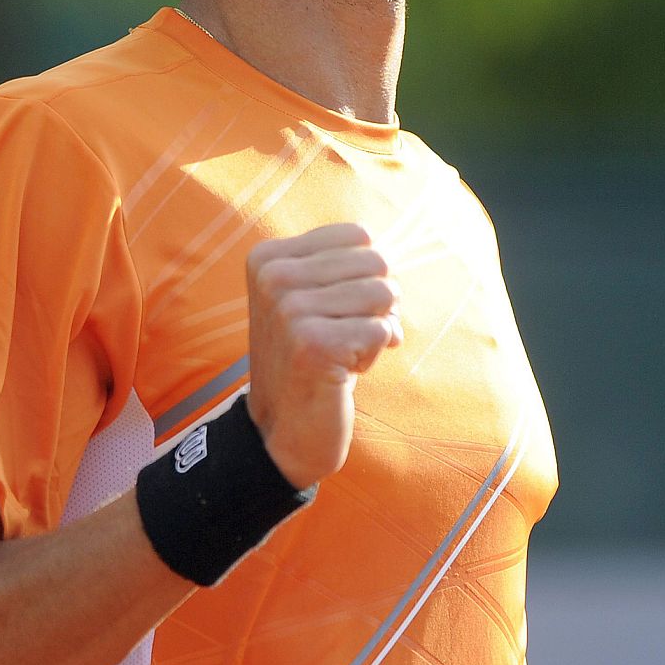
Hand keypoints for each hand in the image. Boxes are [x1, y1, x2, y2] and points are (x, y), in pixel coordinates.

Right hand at [243, 223, 402, 489]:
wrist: (285, 429)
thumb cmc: (311, 356)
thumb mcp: (316, 297)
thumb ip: (347, 265)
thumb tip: (395, 250)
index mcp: (269, 257)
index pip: (359, 235)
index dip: (367, 274)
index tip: (339, 308)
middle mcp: (274, 276)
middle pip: (377, 261)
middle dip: (378, 303)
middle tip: (347, 334)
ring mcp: (289, 309)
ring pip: (385, 293)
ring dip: (376, 330)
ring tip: (343, 352)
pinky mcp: (313, 343)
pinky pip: (384, 329)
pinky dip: (374, 354)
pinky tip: (343, 371)